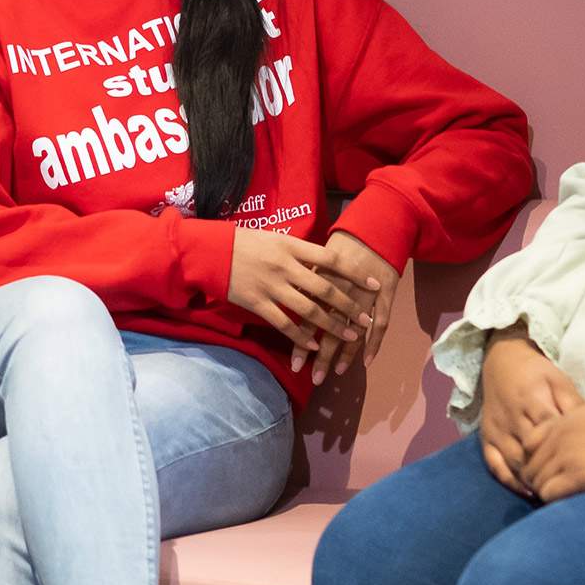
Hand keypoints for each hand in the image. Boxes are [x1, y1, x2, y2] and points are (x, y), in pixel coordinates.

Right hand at [228, 228, 380, 353]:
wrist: (211, 251)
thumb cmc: (244, 242)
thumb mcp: (275, 238)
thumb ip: (298, 250)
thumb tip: (323, 261)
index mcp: (292, 246)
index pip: (331, 259)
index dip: (355, 273)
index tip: (374, 283)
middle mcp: (286, 267)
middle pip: (325, 289)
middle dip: (349, 306)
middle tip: (367, 319)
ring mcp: (272, 287)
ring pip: (309, 310)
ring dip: (332, 326)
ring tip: (349, 336)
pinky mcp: (257, 304)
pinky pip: (284, 324)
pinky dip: (302, 337)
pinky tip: (315, 346)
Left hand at [306, 232, 400, 384]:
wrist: (375, 228)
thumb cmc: (342, 244)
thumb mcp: (316, 259)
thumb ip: (303, 282)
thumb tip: (282, 300)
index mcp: (321, 281)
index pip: (307, 318)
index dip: (301, 342)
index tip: (294, 364)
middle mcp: (341, 291)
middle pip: (329, 329)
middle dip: (322, 356)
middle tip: (315, 378)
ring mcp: (365, 295)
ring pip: (354, 330)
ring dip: (345, 354)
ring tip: (336, 373)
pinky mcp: (385, 296)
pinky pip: (380, 324)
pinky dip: (374, 344)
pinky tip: (367, 362)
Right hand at [478, 326, 581, 497]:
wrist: (501, 361)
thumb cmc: (537, 373)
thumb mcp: (559, 380)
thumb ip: (573, 404)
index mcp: (531, 400)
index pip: (550, 431)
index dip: (566, 450)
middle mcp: (511, 418)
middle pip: (532, 452)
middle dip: (552, 471)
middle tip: (575, 488)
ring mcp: (496, 430)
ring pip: (515, 462)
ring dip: (534, 480)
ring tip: (555, 494)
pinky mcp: (485, 438)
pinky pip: (494, 465)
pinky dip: (510, 482)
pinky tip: (528, 492)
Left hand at [520, 396, 584, 501]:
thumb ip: (578, 425)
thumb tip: (578, 439)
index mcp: (563, 422)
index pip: (529, 443)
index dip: (536, 459)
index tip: (549, 470)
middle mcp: (558, 439)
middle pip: (529, 465)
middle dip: (538, 479)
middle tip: (553, 491)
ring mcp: (566, 457)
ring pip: (536, 481)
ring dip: (545, 492)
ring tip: (562, 499)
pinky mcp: (579, 476)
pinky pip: (549, 493)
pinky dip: (553, 501)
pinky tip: (567, 503)